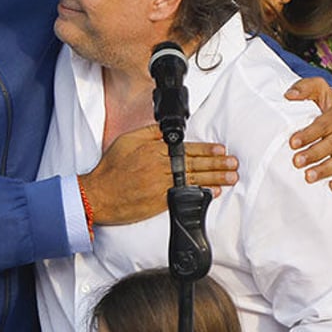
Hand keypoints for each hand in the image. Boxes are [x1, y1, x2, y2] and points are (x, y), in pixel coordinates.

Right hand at [80, 125, 237, 225]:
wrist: (98, 195)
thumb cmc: (110, 168)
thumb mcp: (126, 141)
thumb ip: (148, 133)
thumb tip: (166, 129)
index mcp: (153, 150)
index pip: (185, 148)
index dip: (205, 149)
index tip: (220, 149)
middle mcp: (159, 166)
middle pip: (194, 163)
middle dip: (216, 163)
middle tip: (233, 163)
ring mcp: (161, 185)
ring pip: (193, 179)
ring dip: (215, 178)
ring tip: (231, 177)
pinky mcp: (160, 202)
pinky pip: (185, 196)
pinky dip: (201, 194)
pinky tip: (214, 192)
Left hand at [285, 77, 331, 192]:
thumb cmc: (324, 100)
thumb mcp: (316, 87)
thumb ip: (304, 87)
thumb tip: (290, 95)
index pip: (323, 125)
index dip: (308, 134)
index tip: (292, 142)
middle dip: (314, 154)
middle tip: (297, 161)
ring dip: (325, 170)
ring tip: (309, 177)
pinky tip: (331, 187)